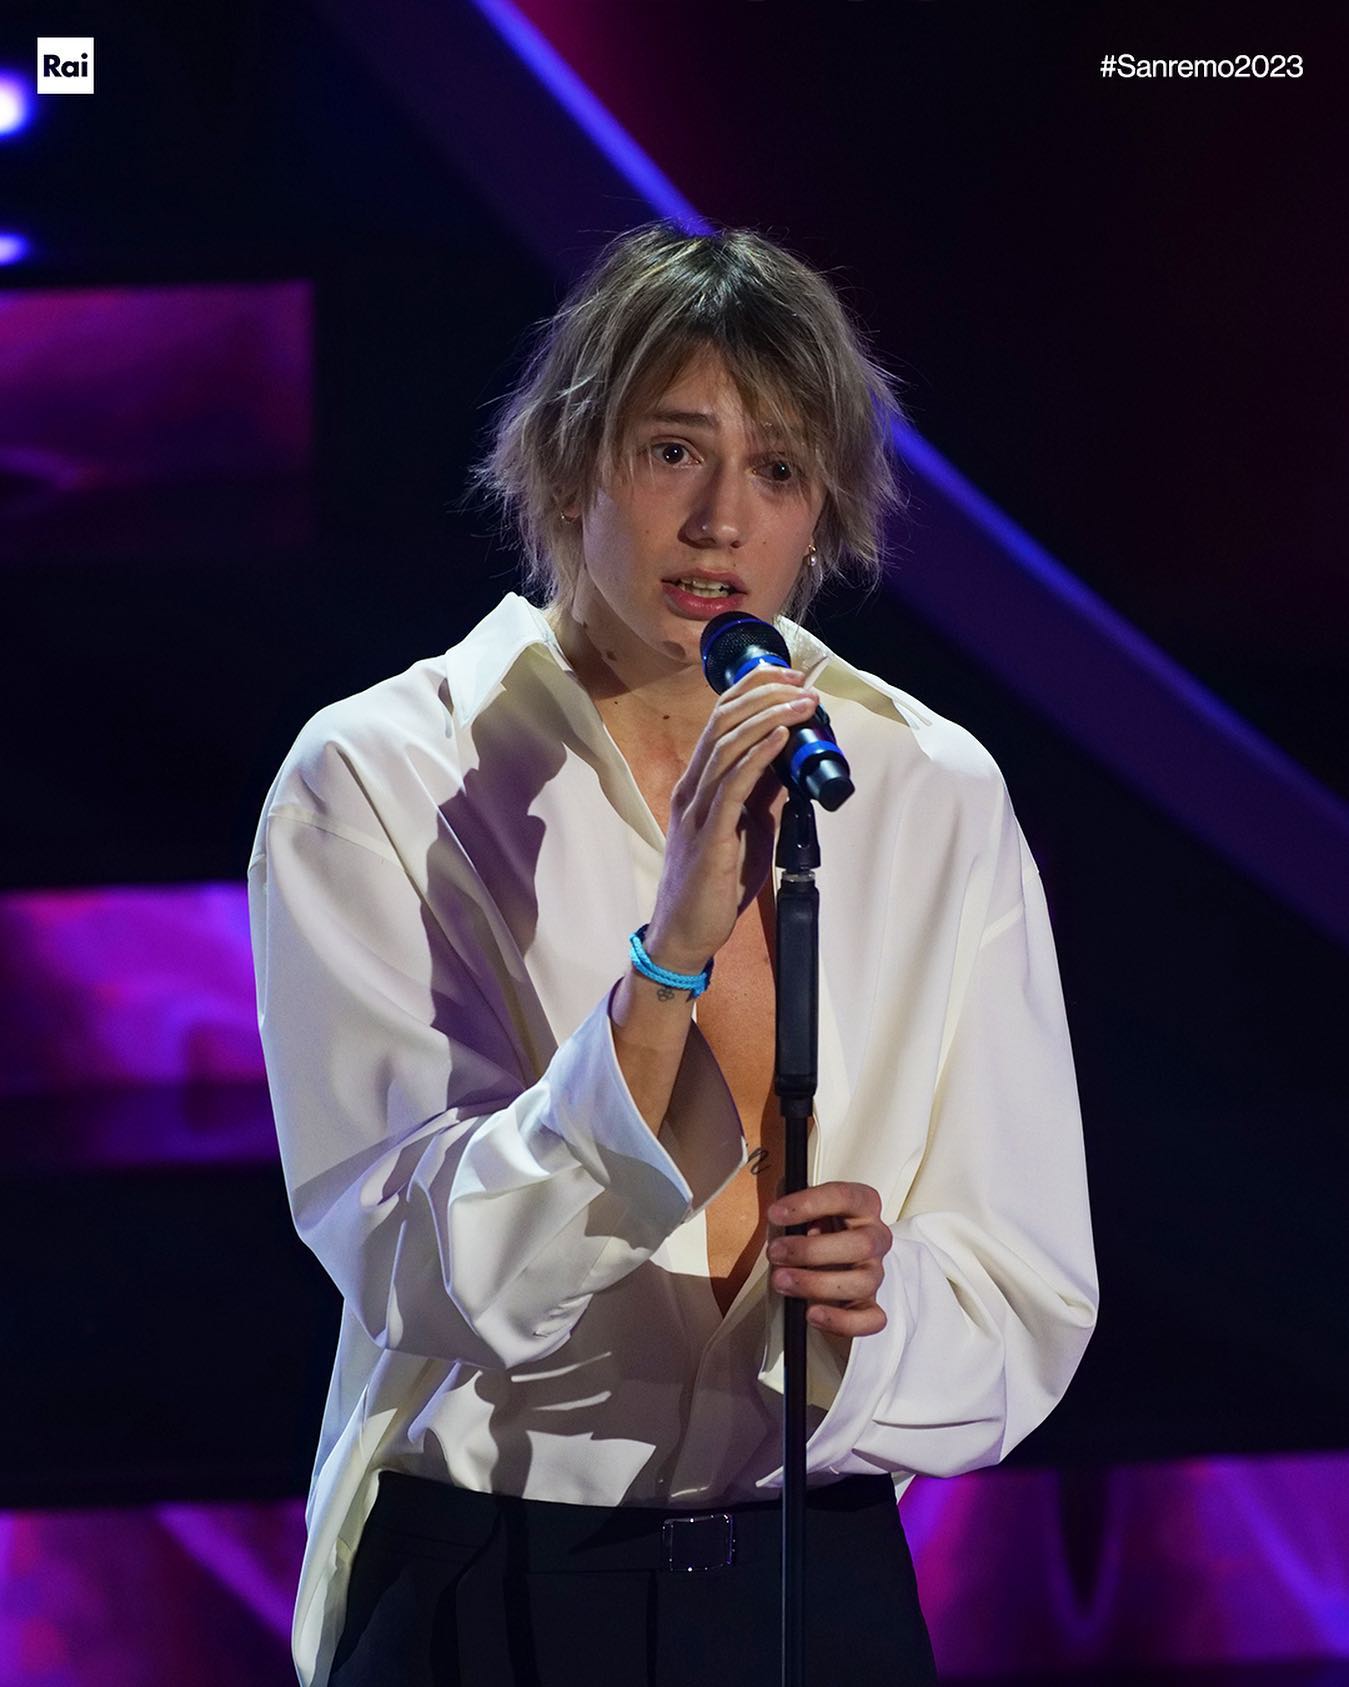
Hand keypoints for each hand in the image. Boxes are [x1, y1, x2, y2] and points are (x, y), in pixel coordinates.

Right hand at [645, 663, 818, 970]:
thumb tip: (790, 764)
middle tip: (802, 681)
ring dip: (770, 717)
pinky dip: (759, 754)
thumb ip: (761, 795)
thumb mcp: (745, 830)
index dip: (752, 689)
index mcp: (697, 784)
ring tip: (804, 703)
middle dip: (764, 692)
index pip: (719, 720)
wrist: (685, 933)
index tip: (788, 676)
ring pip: (728, 745)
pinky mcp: (710, 835)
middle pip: (722, 720)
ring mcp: (697, 810)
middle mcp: (692, 788)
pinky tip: (782, 736)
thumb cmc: (712, 886)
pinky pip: (734, 784)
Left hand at [765, 1181, 890, 1338]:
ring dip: (816, 1284)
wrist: (825, 1261)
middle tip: (776, 1252)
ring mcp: (874, 1273)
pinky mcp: (870, 1306)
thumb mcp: (801, 1211)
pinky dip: (841, 1320)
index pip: (844, 1198)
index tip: (776, 1213)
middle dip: (811, 1250)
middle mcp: (874, 1238)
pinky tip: (813, 1313)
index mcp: (862, 1206)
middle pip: (861, 1244)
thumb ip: (790, 1208)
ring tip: (782, 1281)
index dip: (809, 1204)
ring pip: (861, 1282)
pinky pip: (870, 1319)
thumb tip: (775, 1211)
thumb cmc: (814, 1231)